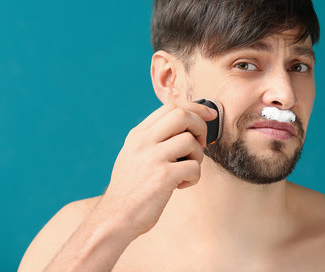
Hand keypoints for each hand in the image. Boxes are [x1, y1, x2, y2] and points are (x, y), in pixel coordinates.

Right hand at [95, 101, 217, 238]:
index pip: (170, 107)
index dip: (195, 108)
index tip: (208, 115)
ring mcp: (152, 158)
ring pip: (191, 141)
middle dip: (201, 126)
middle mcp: (143, 142)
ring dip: (198, 156)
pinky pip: (194, 167)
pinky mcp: (163, 177)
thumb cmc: (130, 189)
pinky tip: (181, 185)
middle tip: (202, 143)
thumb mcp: (133, 155)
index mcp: (137, 134)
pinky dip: (194, 177)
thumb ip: (153, 139)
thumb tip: (186, 128)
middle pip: (182, 115)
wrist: (116, 217)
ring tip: (187, 170)